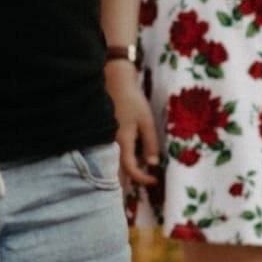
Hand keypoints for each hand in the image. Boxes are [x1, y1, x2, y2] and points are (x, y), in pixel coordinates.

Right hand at [105, 62, 159, 184]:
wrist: (115, 81)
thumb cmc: (132, 100)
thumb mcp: (146, 121)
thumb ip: (150, 144)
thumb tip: (153, 164)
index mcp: (122, 141)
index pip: (130, 169)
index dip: (142, 179)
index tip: (154, 180)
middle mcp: (110, 143)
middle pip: (120, 170)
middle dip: (134, 178)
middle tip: (149, 179)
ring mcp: (106, 140)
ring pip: (116, 163)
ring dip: (128, 171)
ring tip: (143, 171)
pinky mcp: (106, 135)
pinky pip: (114, 154)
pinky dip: (123, 160)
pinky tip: (134, 157)